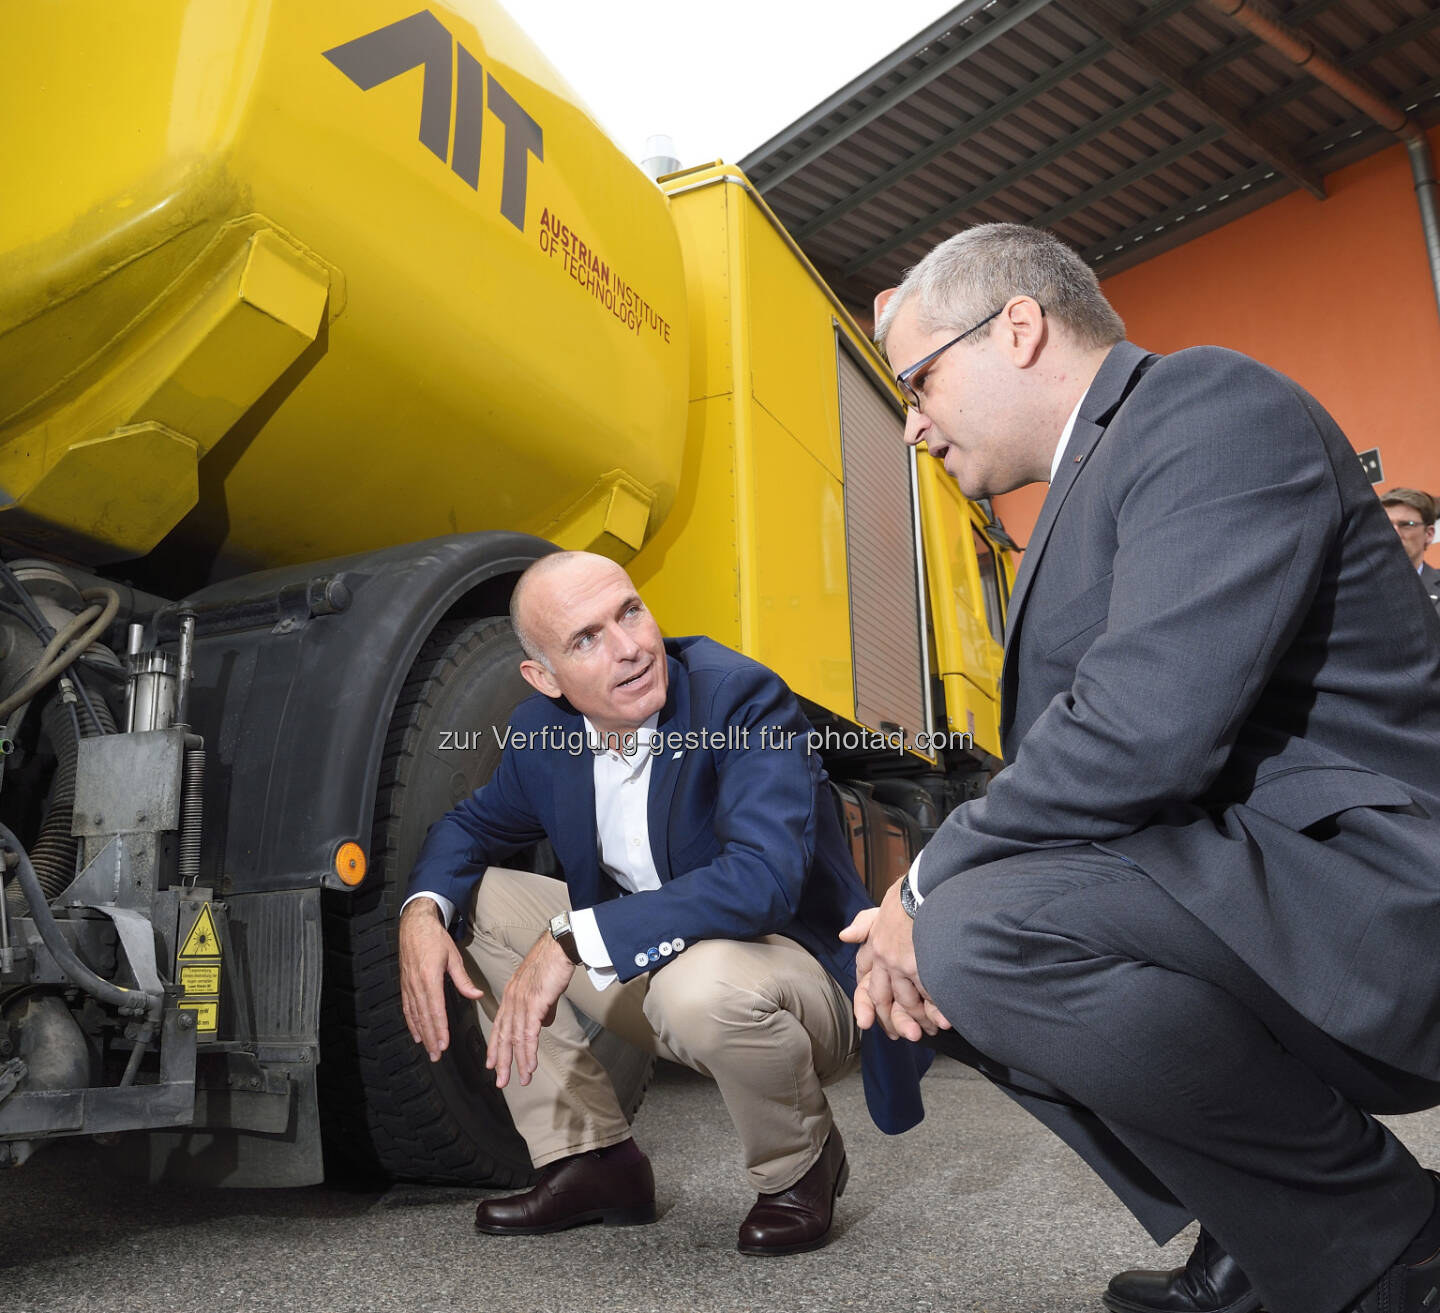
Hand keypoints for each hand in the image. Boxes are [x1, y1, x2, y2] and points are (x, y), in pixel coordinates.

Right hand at [399, 898, 483, 1060]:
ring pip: (415, 1015)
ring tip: (428, 1050)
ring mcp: (408, 985)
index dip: (440, 1029)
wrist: (414, 925)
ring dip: (422, 1034)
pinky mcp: (405, 984)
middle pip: (424, 1017)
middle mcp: (417, 984)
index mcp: (430, 977)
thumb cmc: (435, 938)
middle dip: (431, 1038)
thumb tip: (477, 995)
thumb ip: (464, 979)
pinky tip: (416, 1034)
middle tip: (437, 1055)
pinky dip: (411, 1023)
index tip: (444, 1044)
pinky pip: (407, 1008)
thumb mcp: (453, 956)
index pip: (436, 1010)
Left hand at [486, 931, 575, 1089]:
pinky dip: (528, 1053)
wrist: (559, 947)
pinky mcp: (533, 1004)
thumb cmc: (553, 963)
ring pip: (516, 1039)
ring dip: (518, 1062)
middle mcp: (511, 1000)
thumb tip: (545, 1023)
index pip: (499, 1025)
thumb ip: (542, 1007)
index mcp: (511, 995)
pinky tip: (529, 1066)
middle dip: (502, 1061)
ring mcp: (521, 1002)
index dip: (495, 1046)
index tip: (492, 1063)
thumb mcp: (544, 988)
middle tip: (500, 1081)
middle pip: (504, 1036)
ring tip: (521, 1079)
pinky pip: (529, 1034)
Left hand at [839, 879, 950, 1041]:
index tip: (867, 1020)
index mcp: (874, 944)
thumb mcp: (883, 906)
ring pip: (906, 1001)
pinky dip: (935, 1010)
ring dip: (917, 1018)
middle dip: (891, 1019)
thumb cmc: (908, 894)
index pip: (864, 978)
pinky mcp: (921, 967)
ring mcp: (902, 964)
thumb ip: (865, 924)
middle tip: (901, 1036)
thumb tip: (844, 936)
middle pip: (883, 997)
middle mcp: (884, 958)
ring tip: (928, 1031)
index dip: (865, 1001)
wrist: (924, 887)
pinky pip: (927, 995)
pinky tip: (943, 1019)